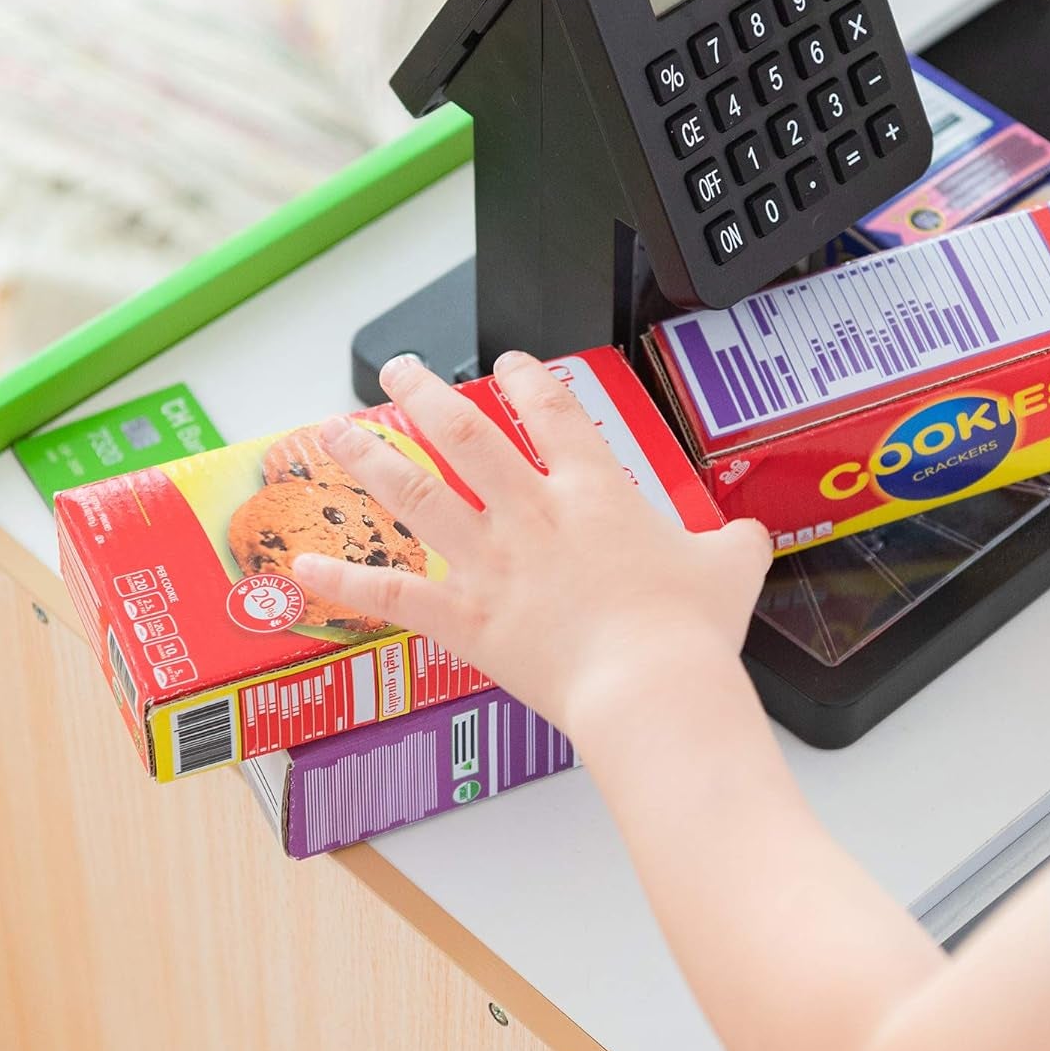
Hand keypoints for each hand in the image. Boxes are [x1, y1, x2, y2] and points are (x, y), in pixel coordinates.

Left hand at [291, 352, 771, 737]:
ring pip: (415, 495)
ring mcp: (491, 564)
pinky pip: (391, 595)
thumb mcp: (733, 567)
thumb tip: (749, 536)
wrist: (652, 687)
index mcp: (595, 492)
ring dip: (370, 458)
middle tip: (400, 371)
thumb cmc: (689, 630)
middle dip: (426, 393)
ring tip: (333, 431)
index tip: (510, 363)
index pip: (554, 412)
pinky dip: (343, 582)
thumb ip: (733, 542)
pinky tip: (300, 564)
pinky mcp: (466, 619)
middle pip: (464, 435)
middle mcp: (531, 515)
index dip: (529, 379)